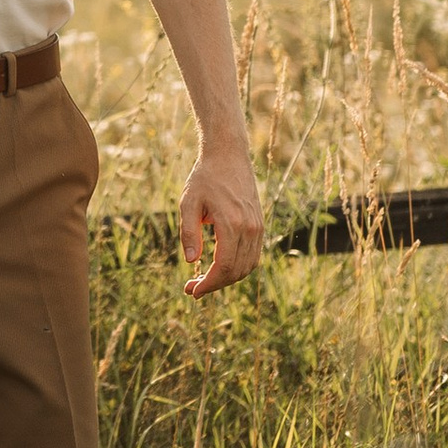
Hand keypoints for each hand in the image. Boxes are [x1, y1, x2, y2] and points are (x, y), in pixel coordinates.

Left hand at [180, 140, 263, 296]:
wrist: (229, 157)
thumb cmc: (204, 178)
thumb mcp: (188, 202)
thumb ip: (189, 232)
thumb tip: (191, 261)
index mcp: (231, 223)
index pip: (224, 267)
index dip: (209, 284)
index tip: (192, 291)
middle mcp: (250, 229)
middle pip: (236, 272)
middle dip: (214, 285)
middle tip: (192, 288)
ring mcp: (257, 228)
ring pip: (247, 267)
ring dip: (227, 279)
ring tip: (204, 280)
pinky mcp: (259, 226)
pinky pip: (253, 256)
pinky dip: (238, 268)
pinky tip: (220, 268)